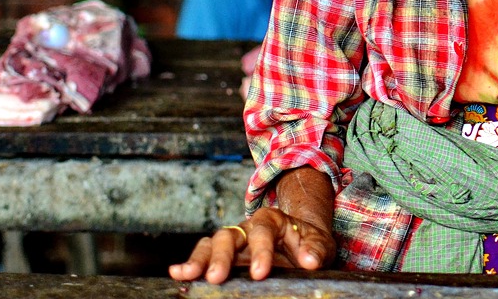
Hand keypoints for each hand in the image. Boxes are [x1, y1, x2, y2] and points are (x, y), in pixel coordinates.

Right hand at [168, 167, 336, 282]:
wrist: (303, 246)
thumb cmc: (309, 244)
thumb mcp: (319, 244)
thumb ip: (315, 250)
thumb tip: (309, 260)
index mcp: (271, 220)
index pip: (263, 232)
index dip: (260, 251)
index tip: (260, 273)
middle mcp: (247, 228)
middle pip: (230, 235)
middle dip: (221, 257)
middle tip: (217, 277)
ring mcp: (233, 243)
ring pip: (211, 244)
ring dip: (199, 260)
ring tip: (186, 274)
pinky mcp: (224, 258)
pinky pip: (204, 256)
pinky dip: (191, 264)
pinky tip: (178, 274)